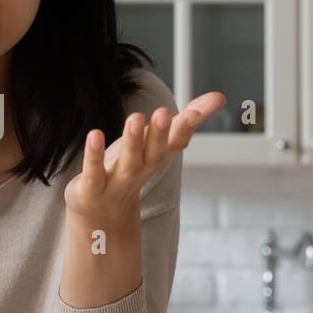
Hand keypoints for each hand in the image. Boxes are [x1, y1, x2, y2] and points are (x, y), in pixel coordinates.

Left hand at [63, 92, 226, 224]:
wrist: (102, 216)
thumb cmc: (132, 169)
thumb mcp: (158, 142)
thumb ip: (186, 121)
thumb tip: (220, 96)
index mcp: (157, 156)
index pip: (176, 141)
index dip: (186, 127)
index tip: (195, 111)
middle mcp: (142, 169)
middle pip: (155, 152)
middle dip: (161, 133)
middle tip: (164, 112)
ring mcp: (118, 181)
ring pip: (128, 162)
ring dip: (133, 141)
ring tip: (136, 118)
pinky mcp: (92, 189)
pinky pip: (94, 171)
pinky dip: (95, 155)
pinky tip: (95, 135)